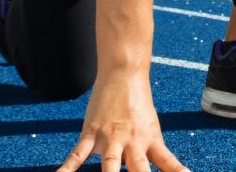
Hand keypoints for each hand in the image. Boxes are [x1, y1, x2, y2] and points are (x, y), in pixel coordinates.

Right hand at [57, 72, 185, 171]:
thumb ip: (150, 152)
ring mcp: (111, 138)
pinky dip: (67, 168)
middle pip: (139, 170)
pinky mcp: (92, 133)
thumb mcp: (151, 128)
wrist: (123, 74)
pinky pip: (78, 154)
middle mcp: (133, 142)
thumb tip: (148, 169)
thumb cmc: (138, 104)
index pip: (167, 163)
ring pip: (110, 165)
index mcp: (151, 141)